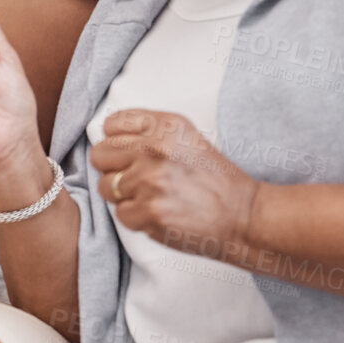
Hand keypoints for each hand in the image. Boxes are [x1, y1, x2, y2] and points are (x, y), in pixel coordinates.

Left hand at [90, 110, 262, 255]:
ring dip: (124, 195)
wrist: (243, 215)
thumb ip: (149, 133)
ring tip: (152, 197)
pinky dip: (136, 217)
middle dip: (113, 168)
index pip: (111, 125)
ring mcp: (150, 181)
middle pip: (100, 155)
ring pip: (106, 187)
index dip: (117, 142)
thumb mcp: (187, 139)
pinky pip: (120, 213)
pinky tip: (159, 213)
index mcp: (165, 125)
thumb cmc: (214, 179)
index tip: (130, 153)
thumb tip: (108, 137)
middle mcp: (155, 149)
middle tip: (137, 179)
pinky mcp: (149, 212)